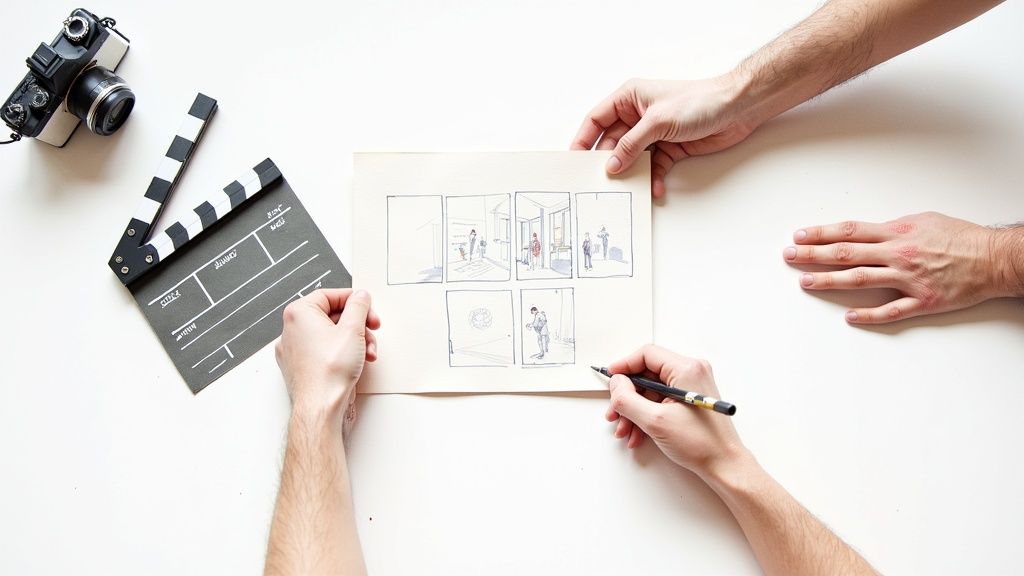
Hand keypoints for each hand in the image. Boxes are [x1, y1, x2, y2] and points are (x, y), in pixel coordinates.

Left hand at [275, 289, 380, 427]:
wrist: (320, 407)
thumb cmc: (329, 372)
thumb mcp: (353, 329)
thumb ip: (359, 307)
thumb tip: (360, 297)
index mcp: (299, 313)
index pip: (330, 295)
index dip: (353, 301)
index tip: (367, 308)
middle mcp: (292, 329)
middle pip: (332, 316)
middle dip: (358, 324)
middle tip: (372, 329)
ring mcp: (295, 350)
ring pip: (331, 335)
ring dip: (355, 341)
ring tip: (368, 352)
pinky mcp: (302, 366)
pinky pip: (325, 351)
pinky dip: (342, 353)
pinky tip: (357, 361)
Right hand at [571, 75, 757, 197]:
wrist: (736, 109)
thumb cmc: (698, 102)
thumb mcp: (657, 121)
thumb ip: (631, 144)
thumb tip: (611, 164)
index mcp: (629, 98)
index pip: (596, 119)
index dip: (583, 139)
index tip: (574, 159)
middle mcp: (637, 116)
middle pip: (612, 143)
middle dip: (608, 162)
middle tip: (599, 181)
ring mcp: (653, 133)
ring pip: (632, 159)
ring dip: (632, 174)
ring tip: (627, 190)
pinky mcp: (669, 148)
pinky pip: (654, 167)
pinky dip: (654, 178)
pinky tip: (656, 188)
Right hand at [605, 345, 745, 478]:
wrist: (724, 465)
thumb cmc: (700, 444)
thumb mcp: (654, 421)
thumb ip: (628, 399)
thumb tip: (616, 384)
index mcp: (686, 369)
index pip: (647, 354)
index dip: (624, 366)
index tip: (610, 379)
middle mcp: (691, 372)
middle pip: (647, 374)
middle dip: (627, 397)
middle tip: (614, 413)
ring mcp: (692, 386)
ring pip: (651, 390)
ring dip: (634, 411)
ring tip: (625, 431)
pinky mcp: (690, 399)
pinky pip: (661, 401)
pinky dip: (647, 415)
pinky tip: (638, 434)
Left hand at [784, 212, 1018, 323]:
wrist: (994, 258)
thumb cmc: (960, 237)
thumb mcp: (923, 220)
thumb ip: (892, 228)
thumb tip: (867, 233)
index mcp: (897, 232)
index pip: (850, 230)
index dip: (821, 234)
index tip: (799, 235)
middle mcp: (899, 254)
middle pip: (847, 253)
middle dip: (814, 254)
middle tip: (789, 255)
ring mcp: (909, 279)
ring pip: (861, 280)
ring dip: (829, 281)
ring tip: (805, 281)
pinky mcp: (923, 300)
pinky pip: (891, 311)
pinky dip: (869, 315)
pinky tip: (849, 317)